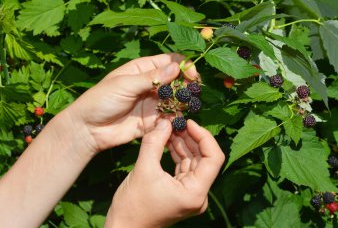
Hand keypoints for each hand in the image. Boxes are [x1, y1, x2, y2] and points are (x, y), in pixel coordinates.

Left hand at [63, 53, 197, 152]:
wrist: (88, 129)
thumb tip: (176, 67)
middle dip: (187, 84)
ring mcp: (153, 103)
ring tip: (185, 106)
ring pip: (176, 99)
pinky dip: (176, 118)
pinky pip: (170, 117)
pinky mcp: (153, 120)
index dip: (184, 66)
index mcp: (143, 69)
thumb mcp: (125, 84)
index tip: (192, 75)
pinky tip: (177, 119)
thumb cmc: (101, 100)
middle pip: (177, 80)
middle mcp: (151, 84)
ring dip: (183, 101)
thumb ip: (152, 77)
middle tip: (193, 92)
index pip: (169, 61)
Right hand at [104, 119, 224, 227]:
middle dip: (190, 137)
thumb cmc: (132, 206)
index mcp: (196, 193)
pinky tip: (167, 139)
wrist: (122, 227)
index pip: (213, 158)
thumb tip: (165, 121)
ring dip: (183, 143)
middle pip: (203, 158)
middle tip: (177, 121)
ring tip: (170, 127)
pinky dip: (177, 152)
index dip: (204, 137)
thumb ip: (155, 142)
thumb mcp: (143, 170)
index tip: (189, 122)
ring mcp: (190, 193)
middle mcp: (198, 194)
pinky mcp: (182, 191)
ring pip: (193, 161)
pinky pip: (184, 167)